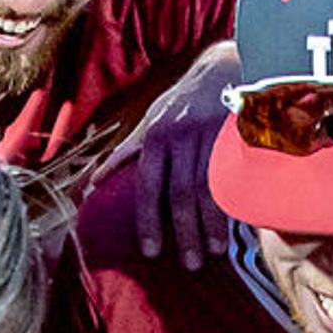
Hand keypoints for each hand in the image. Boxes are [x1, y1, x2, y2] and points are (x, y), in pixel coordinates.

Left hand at [121, 42, 236, 269]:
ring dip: (211, 224)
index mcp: (155, 136)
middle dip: (184, 232)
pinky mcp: (236, 135)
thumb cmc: (182, 101)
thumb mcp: (151, 119)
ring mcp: (211, 136)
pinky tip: (236, 225)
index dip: (149, 221)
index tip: (151, 252)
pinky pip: (234, 176)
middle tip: (189, 264)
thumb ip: (127, 151)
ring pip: (209, 188)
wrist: (224, 68)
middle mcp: (180, 136)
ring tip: (213, 252)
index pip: (149, 186)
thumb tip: (95, 181)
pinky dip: (233, 203)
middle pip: (181, 193)